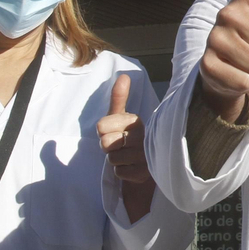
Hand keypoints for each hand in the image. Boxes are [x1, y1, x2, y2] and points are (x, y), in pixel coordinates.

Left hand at [98, 73, 155, 222]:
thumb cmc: (129, 136)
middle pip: (105, 144)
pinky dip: (122, 172)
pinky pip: (119, 172)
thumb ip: (119, 98)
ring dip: (116, 160)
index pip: (101, 126)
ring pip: (112, 159)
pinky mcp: (144, 173)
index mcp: (135, 120)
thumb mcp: (121, 117)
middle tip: (120, 145)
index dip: (103, 131)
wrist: (147, 161)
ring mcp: (145, 156)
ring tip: (127, 156)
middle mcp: (142, 136)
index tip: (113, 131)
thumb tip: (124, 76)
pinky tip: (132, 166)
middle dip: (108, 147)